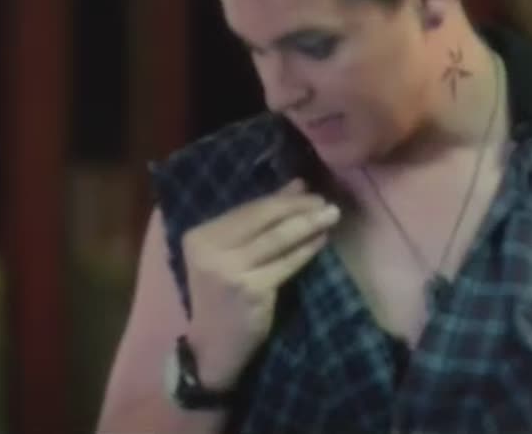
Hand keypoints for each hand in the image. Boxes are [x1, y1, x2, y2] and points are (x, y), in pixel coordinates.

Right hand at [180, 179, 339, 388]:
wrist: (212, 346)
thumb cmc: (223, 296)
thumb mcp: (231, 255)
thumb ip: (259, 220)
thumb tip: (298, 185)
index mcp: (200, 236)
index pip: (248, 208)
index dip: (282, 198)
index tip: (310, 190)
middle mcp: (210, 250)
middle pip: (264, 219)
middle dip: (299, 208)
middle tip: (326, 202)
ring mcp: (229, 271)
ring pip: (278, 238)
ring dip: (309, 224)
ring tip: (331, 215)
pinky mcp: (251, 291)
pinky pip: (287, 263)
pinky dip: (307, 250)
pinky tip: (321, 241)